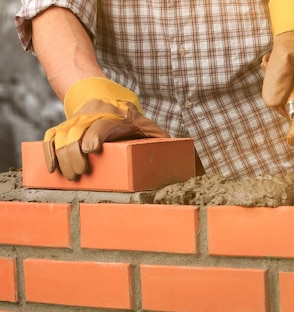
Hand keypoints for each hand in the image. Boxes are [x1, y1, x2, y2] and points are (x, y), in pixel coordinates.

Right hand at [44, 78, 168, 180]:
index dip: (95, 134)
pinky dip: (48, 151)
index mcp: (118, 116)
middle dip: (74, 153)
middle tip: (80, 174)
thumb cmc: (138, 124)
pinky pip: (52, 135)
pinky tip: (51, 168)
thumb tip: (192, 166)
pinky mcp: (67, 125)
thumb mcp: (153, 130)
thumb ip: (165, 144)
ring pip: (63, 134)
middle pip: (78, 130)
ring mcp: (79, 119)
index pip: (103, 123)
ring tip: (69, 176)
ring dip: (62, 156)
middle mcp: (95, 114)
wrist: (110, 98)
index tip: (90, 150)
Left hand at [262, 0, 293, 145]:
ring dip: (279, 85)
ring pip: (293, 97)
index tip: (289, 142)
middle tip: (270, 66)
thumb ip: (277, 82)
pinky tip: (279, 64)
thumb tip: (274, 105)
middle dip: (280, 94)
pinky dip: (284, 81)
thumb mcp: (282, 55)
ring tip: (274, 61)